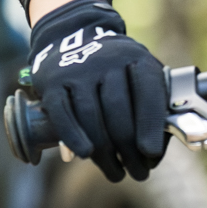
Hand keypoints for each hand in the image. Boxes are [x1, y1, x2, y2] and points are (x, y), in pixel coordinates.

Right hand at [26, 0, 168, 182]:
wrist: (72, 35)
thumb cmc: (116, 69)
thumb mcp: (140, 73)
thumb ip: (152, 106)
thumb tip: (154, 153)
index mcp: (137, 58)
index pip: (147, 94)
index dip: (150, 127)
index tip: (151, 154)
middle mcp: (108, 60)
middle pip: (118, 113)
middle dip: (129, 150)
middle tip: (138, 172)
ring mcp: (78, 69)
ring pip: (92, 117)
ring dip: (104, 152)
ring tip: (116, 172)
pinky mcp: (53, 81)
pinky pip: (63, 114)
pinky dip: (73, 137)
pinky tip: (84, 154)